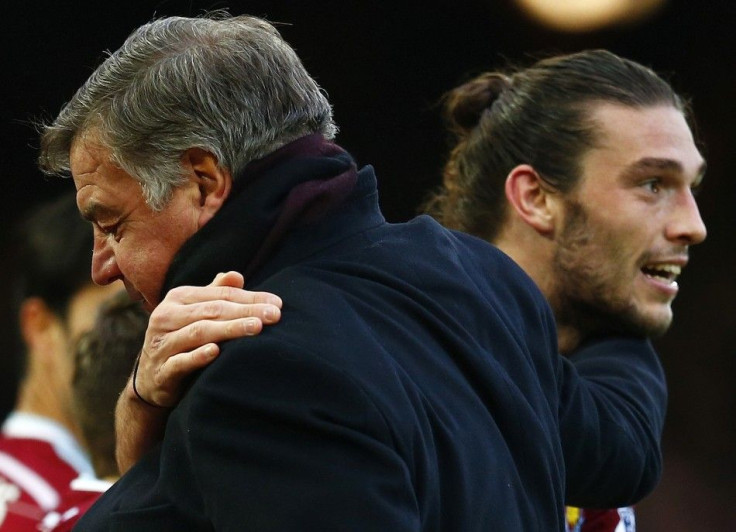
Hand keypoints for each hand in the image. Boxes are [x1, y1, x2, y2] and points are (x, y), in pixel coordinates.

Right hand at [131, 271, 281, 407]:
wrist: (153, 380)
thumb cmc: (183, 339)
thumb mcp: (196, 313)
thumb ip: (216, 294)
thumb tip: (237, 275)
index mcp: (178, 298)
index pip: (221, 295)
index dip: (250, 297)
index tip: (277, 304)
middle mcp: (166, 316)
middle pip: (212, 311)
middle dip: (246, 311)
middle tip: (274, 315)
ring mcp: (161, 343)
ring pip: (198, 333)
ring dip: (228, 330)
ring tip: (255, 328)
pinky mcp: (161, 371)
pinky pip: (179, 361)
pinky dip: (197, 356)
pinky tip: (216, 352)